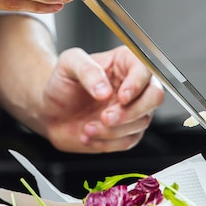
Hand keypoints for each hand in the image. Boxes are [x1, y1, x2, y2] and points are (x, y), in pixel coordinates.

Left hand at [38, 45, 165, 152]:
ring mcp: (132, 110)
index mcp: (124, 62)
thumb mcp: (68, 65)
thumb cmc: (62, 83)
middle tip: (105, 117)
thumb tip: (105, 90)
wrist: (51, 110)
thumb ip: (86, 71)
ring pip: (141, 122)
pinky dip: (107, 143)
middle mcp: (134, 85)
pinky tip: (88, 136)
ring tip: (87, 127)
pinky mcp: (126, 132)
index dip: (137, 84)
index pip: (145, 69)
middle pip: (154, 97)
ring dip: (113, 130)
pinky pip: (128, 141)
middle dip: (131, 111)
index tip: (121, 97)